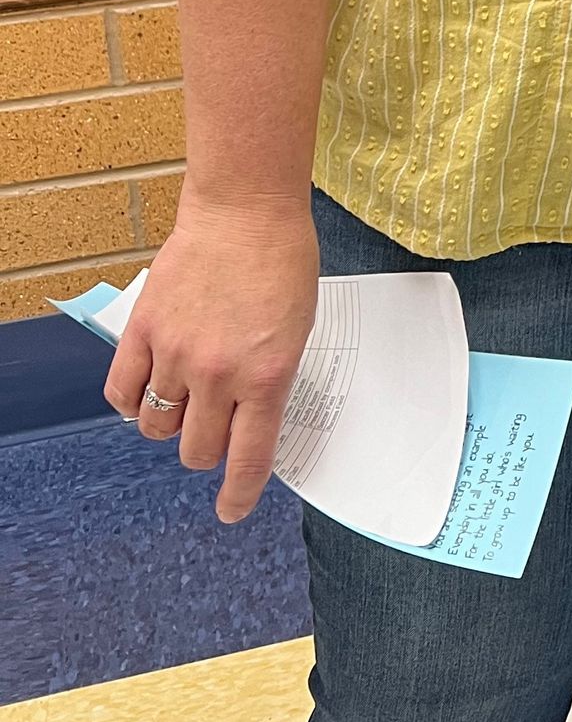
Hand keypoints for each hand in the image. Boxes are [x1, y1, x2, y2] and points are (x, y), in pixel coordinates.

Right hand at [103, 193, 318, 523]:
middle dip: (206, 449)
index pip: (248, 457)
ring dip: (171, 423)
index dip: (238, 494)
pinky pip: (122, 393)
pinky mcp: (144, 331)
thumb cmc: (282, 261)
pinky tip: (147, 390)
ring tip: (183, 398)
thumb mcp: (298, 329)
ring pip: (157, 427)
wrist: (245, 211)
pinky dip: (132, 402)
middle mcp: (220, 373)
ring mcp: (176, 354)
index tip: (231, 510)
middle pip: (196, 449)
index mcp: (268, 375)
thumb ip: (270, 379)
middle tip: (214, 427)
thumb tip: (249, 419)